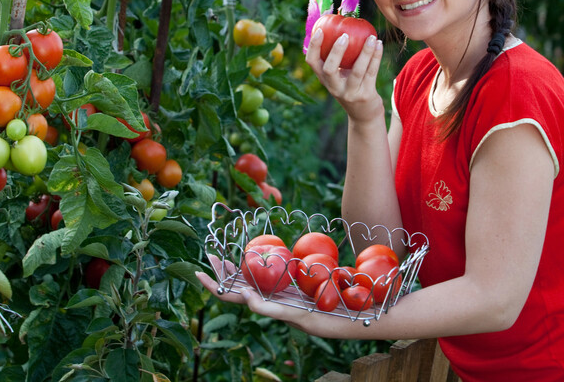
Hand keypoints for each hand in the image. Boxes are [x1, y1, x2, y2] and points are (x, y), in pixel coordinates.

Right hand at [196, 255, 368, 338]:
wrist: (362, 312)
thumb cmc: (341, 291)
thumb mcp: (315, 273)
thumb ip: (301, 265)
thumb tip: (293, 245)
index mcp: (279, 295)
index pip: (245, 284)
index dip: (226, 274)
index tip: (211, 258)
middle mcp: (279, 305)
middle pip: (239, 296)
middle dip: (218, 284)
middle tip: (200, 271)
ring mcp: (287, 313)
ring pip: (252, 304)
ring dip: (232, 294)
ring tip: (216, 284)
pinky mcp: (300, 318)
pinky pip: (275, 311)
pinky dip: (259, 304)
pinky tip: (247, 296)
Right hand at [305, 28, 384, 121]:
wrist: (364, 114)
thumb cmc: (351, 86)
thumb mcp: (340, 75)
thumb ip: (338, 57)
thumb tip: (340, 26)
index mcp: (324, 79)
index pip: (312, 62)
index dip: (313, 46)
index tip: (319, 30)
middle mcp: (334, 87)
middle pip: (329, 70)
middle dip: (336, 52)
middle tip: (345, 35)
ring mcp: (349, 93)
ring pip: (357, 71)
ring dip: (365, 52)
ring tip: (372, 37)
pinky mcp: (365, 95)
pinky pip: (371, 73)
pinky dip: (376, 57)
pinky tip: (379, 44)